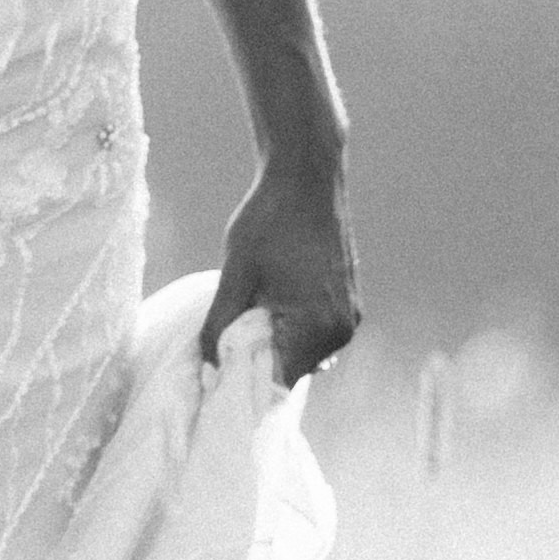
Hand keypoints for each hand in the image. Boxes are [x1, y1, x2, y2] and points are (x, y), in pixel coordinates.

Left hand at [199, 165, 359, 383]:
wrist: (306, 175)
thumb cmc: (269, 220)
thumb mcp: (236, 275)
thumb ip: (220, 325)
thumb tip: (208, 370)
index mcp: (317, 327)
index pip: (278, 382)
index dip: (246, 384)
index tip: (219, 379)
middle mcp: (341, 329)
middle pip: (292, 370)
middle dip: (259, 363)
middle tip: (224, 347)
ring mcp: (349, 315)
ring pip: (304, 351)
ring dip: (275, 343)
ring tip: (245, 319)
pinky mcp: (348, 300)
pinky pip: (316, 331)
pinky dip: (291, 327)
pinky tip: (267, 304)